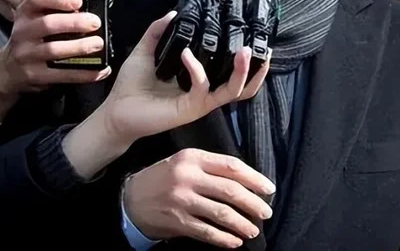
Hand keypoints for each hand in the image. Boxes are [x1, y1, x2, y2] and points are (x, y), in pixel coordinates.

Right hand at [0, 0, 111, 123]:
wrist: (7, 71)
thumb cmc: (31, 40)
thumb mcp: (34, 21)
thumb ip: (55, 12)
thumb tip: (88, 13)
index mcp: (25, 14)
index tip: (79, 2)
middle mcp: (22, 32)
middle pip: (47, 24)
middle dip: (74, 22)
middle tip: (95, 23)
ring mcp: (26, 55)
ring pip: (54, 50)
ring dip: (80, 46)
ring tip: (98, 44)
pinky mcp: (34, 76)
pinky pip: (63, 75)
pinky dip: (85, 73)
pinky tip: (101, 70)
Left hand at [101, 11, 269, 144]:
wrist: (115, 112)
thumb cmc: (131, 87)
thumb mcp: (145, 52)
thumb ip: (158, 32)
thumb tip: (173, 12)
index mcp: (199, 80)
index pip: (231, 74)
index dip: (247, 62)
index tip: (253, 39)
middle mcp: (204, 92)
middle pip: (243, 87)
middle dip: (256, 70)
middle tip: (262, 48)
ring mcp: (199, 102)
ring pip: (232, 91)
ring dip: (241, 71)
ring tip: (244, 51)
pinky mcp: (189, 109)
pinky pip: (202, 88)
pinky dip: (197, 68)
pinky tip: (186, 53)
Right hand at [124, 149, 275, 246]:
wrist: (130, 199)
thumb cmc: (164, 178)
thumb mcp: (184, 162)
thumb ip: (210, 167)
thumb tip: (246, 182)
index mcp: (194, 157)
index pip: (231, 166)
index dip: (254, 178)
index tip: (269, 188)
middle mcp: (188, 177)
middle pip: (230, 190)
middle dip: (253, 203)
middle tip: (266, 212)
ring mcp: (182, 200)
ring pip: (222, 213)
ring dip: (242, 224)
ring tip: (254, 230)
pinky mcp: (177, 221)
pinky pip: (207, 232)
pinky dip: (224, 239)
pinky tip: (235, 241)